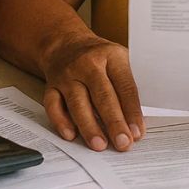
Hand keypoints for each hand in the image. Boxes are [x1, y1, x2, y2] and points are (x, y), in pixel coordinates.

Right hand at [41, 35, 143, 151]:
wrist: (66, 43)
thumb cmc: (99, 58)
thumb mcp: (119, 61)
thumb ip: (127, 88)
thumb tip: (136, 125)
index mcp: (111, 56)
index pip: (124, 86)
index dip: (132, 111)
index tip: (137, 133)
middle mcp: (87, 64)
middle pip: (102, 95)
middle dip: (113, 122)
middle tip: (122, 143)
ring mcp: (67, 74)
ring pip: (78, 103)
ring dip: (89, 126)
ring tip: (99, 145)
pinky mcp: (51, 85)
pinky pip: (53, 105)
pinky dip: (61, 121)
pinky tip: (71, 135)